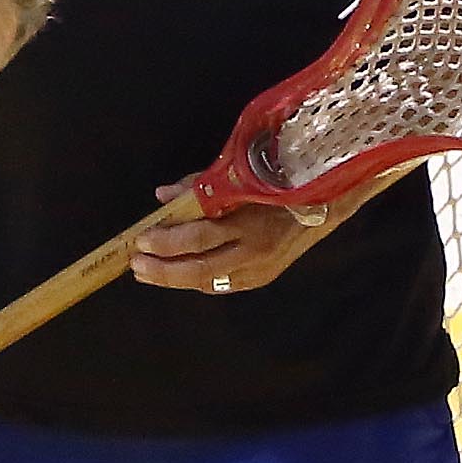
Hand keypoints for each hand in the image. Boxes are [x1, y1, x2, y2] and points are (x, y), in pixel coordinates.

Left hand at [126, 184, 337, 296]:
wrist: (324, 205)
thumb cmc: (277, 182)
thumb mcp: (240, 177)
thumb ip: (200, 187)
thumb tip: (163, 196)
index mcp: (249, 221)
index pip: (201, 238)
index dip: (169, 241)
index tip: (142, 238)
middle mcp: (254, 251)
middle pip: (200, 268)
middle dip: (164, 269)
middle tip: (136, 264)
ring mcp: (259, 269)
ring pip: (209, 282)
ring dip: (174, 279)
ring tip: (147, 273)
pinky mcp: (261, 279)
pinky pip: (222, 285)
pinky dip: (197, 281)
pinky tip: (178, 276)